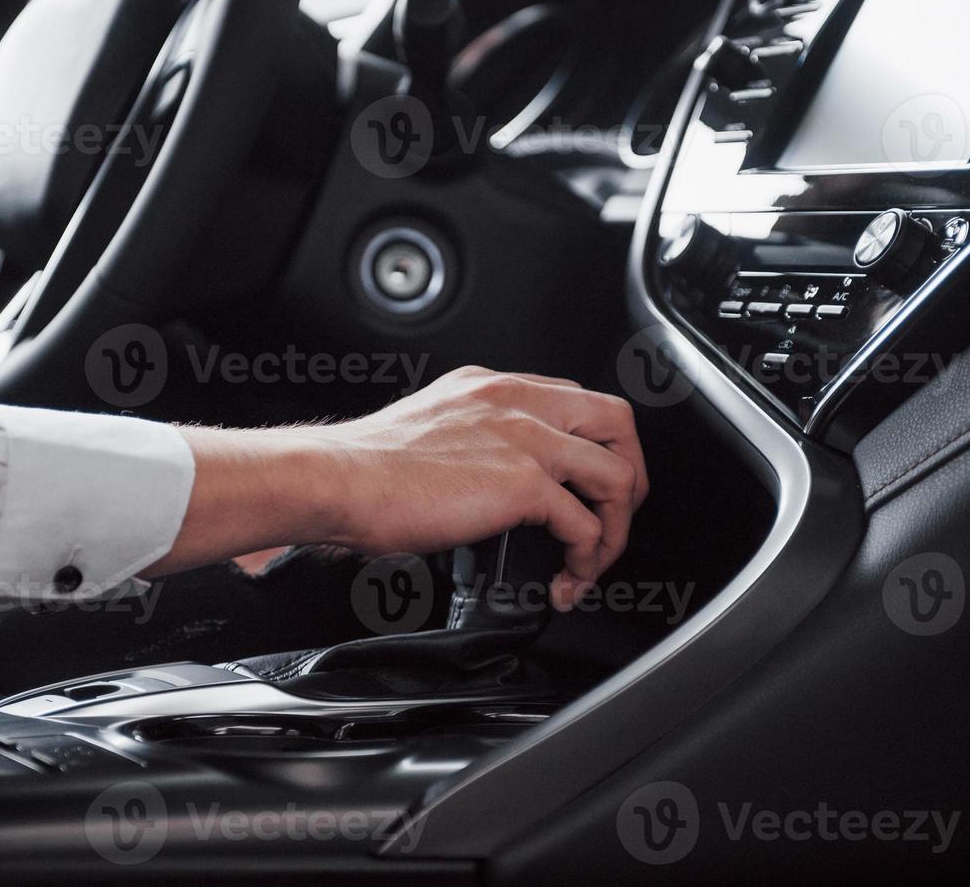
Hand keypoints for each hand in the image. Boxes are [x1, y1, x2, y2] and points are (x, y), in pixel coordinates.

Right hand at [316, 366, 649, 609]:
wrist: (339, 480)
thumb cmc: (367, 466)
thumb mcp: (434, 424)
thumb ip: (475, 436)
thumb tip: (493, 478)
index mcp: (496, 387)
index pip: (579, 401)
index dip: (597, 447)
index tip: (588, 486)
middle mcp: (519, 403)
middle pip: (619, 424)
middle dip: (630, 477)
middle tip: (614, 518)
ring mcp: (527, 440)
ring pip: (617, 476)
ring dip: (615, 530)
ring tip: (592, 562)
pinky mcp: (523, 484)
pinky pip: (586, 526)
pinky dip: (586, 562)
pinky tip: (565, 581)